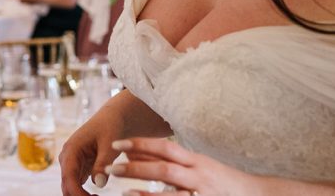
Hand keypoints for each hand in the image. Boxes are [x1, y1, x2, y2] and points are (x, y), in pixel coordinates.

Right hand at [59, 104, 126, 195]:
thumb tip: (98, 185)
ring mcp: (72, 163)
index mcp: (71, 149)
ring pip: (70, 186)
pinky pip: (77, 184)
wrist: (113, 118)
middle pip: (66, 184)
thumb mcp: (109, 144)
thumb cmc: (110, 127)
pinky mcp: (79, 167)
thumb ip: (102, 164)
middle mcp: (68, 157)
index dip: (77, 193)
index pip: (68, 177)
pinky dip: (84, 194)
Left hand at [106, 138, 259, 195]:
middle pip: (164, 168)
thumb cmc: (222, 181)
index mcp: (197, 161)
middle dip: (137, 167)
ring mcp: (204, 193)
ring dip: (146, 191)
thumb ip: (170, 161)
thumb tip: (138, 153)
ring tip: (123, 190)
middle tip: (111, 167)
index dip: (141, 144)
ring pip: (171, 191)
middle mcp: (200, 175)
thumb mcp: (198, 167)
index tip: (117, 143)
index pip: (165, 148)